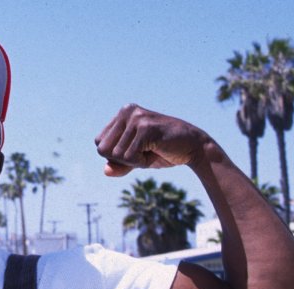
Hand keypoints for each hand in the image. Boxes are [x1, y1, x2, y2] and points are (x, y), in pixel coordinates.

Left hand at [94, 104, 210, 176]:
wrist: (193, 147)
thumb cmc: (163, 152)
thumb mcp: (136, 159)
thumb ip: (119, 164)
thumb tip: (105, 171)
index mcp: (122, 114)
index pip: (99, 143)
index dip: (115, 155)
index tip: (136, 150)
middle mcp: (126, 112)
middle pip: (103, 149)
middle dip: (122, 159)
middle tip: (144, 151)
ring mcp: (136, 118)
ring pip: (116, 155)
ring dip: (134, 161)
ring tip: (152, 149)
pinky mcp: (145, 127)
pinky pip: (130, 157)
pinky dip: (142, 162)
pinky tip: (156, 151)